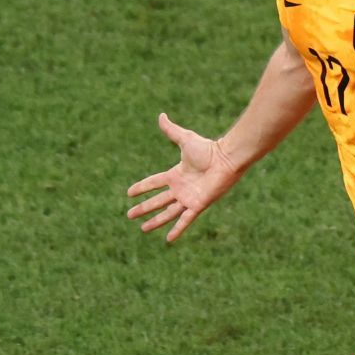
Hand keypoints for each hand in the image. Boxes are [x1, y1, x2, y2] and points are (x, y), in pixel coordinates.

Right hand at [126, 113, 242, 241]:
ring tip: (143, 229)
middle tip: (129, 215)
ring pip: (167, 213)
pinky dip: (177, 229)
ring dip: (155, 221)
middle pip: (157, 201)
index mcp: (175, 174)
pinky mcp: (197, 205)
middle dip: (143, 208)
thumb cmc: (208, 149)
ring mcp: (188, 198)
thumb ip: (171, 130)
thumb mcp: (185, 139)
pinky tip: (168, 239)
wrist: (225, 159)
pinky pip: (185, 220)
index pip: (153, 183)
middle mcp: (180, 189)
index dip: (141, 188)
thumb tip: (161, 115)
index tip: (129, 194)